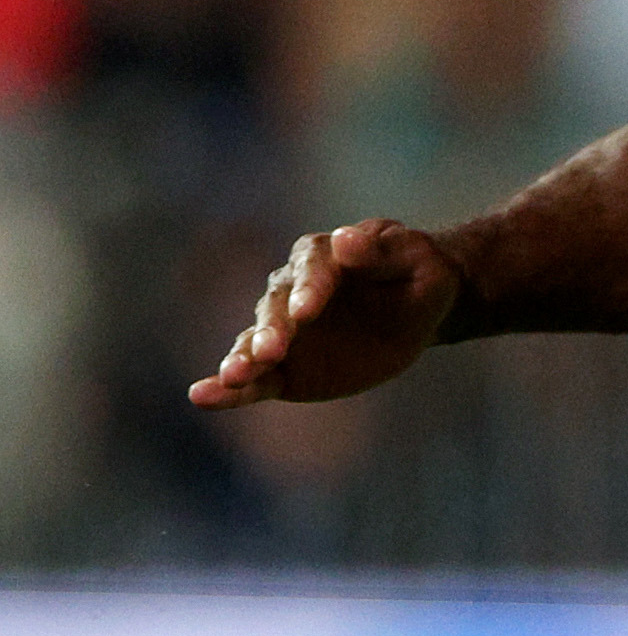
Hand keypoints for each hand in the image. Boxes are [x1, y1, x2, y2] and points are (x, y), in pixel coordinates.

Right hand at [192, 219, 467, 405]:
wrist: (417, 308)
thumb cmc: (418, 276)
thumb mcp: (415, 260)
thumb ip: (380, 252)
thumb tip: (345, 239)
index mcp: (323, 257)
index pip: (311, 270)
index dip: (309, 289)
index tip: (307, 310)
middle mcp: (290, 291)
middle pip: (275, 308)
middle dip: (273, 329)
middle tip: (270, 349)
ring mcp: (283, 330)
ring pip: (255, 344)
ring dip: (243, 359)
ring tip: (232, 376)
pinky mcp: (284, 367)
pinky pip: (255, 380)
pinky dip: (228, 390)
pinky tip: (201, 396)